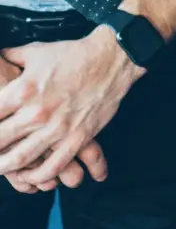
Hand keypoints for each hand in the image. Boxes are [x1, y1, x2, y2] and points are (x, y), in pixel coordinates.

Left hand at [0, 29, 139, 188]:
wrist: (112, 58)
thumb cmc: (73, 54)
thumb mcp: (36, 51)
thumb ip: (11, 58)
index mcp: (23, 90)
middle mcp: (37, 112)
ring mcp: (57, 128)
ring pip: (20, 159)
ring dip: (4, 167)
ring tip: (0, 168)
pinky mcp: (77, 138)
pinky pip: (52, 167)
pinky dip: (38, 177)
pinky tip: (32, 177)